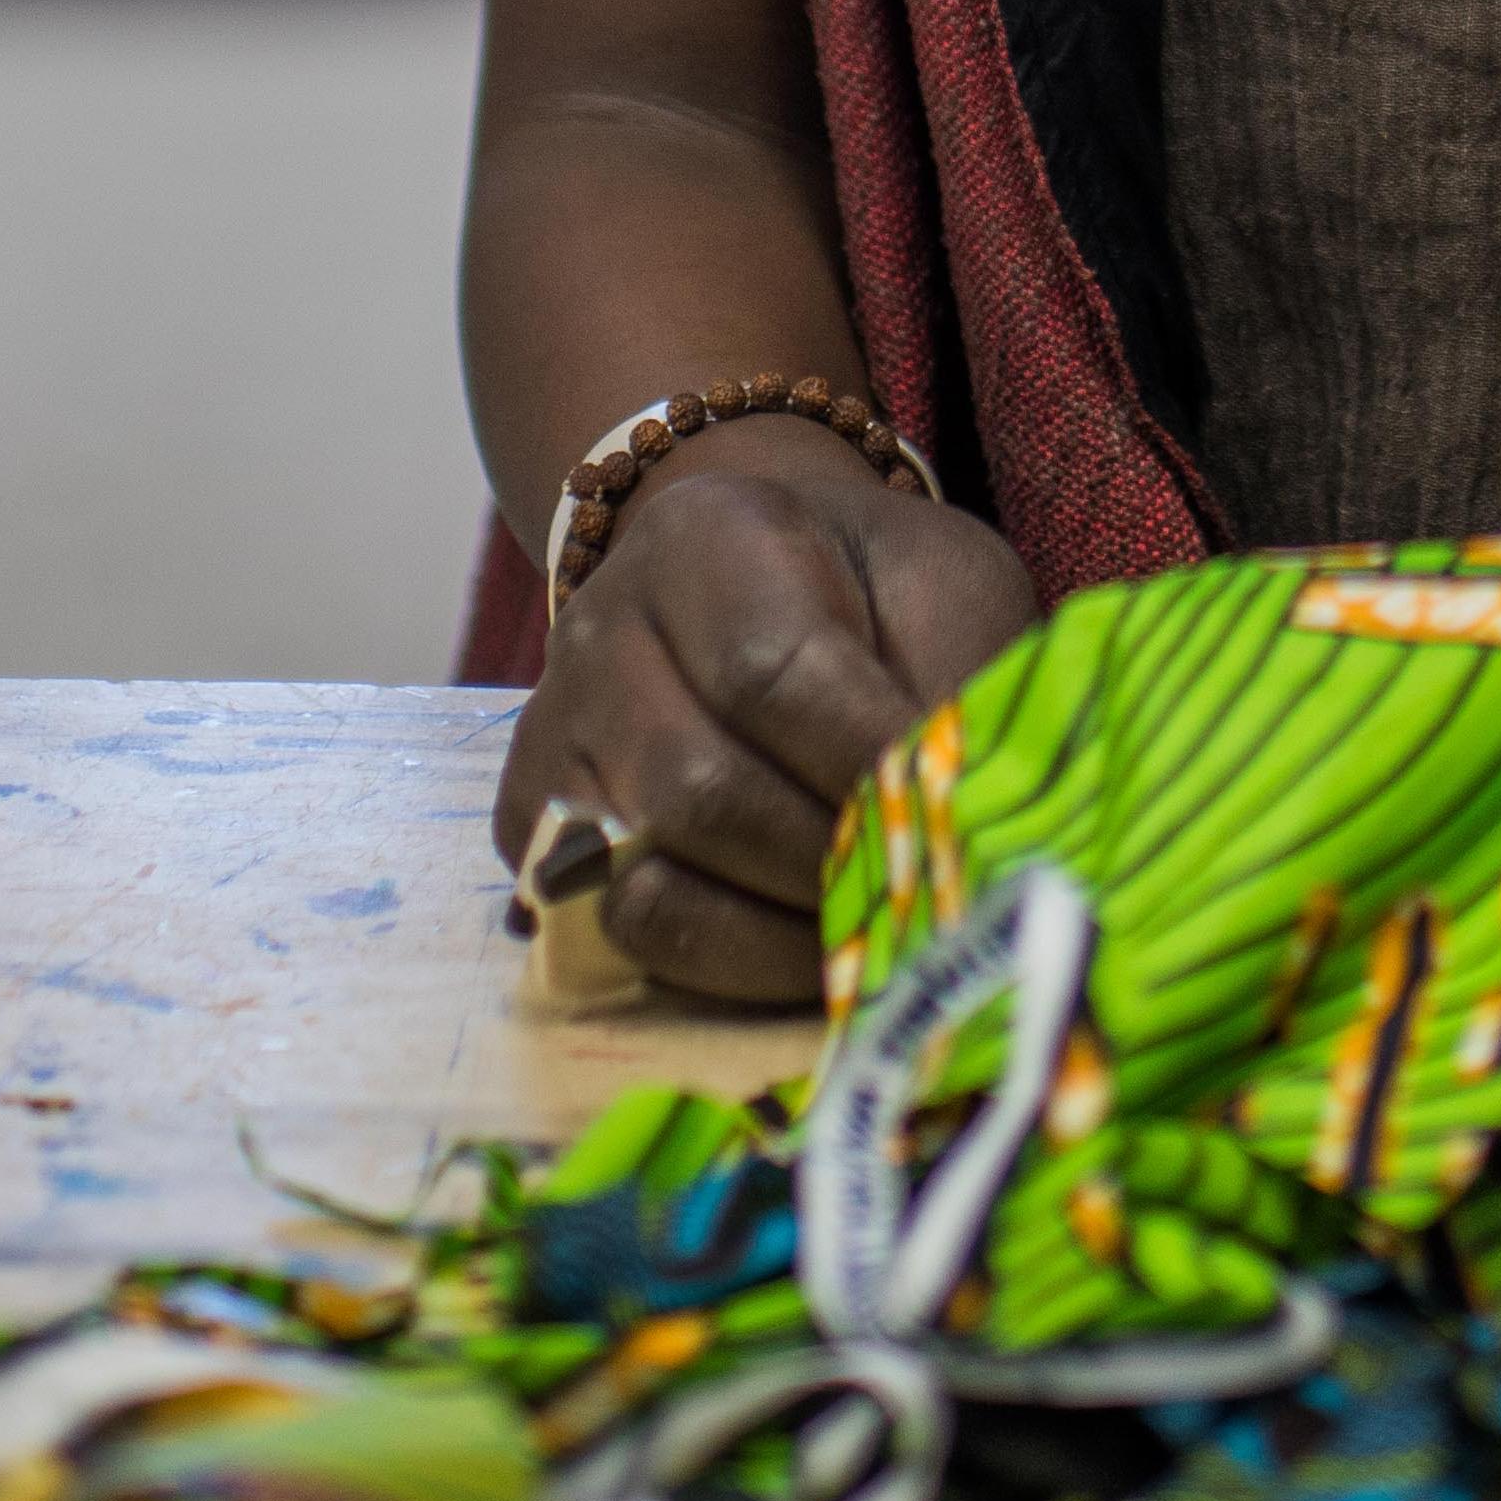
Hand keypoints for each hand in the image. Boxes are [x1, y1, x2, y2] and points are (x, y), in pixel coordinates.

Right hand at [493, 422, 1039, 1003]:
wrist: (760, 592)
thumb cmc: (869, 593)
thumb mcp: (940, 587)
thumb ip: (957, 676)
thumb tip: (969, 817)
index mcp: (708, 536)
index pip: (774, 672)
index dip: (865, 766)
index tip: (951, 826)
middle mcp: (603, 629)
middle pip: (701, 791)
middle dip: (827, 869)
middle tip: (919, 902)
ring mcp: (555, 736)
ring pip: (646, 881)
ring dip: (778, 935)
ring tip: (870, 931)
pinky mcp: (531, 832)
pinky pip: (608, 935)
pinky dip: (717, 965)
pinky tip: (796, 947)